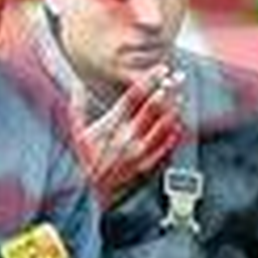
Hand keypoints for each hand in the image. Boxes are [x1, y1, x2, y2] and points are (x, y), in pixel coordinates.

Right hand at [74, 65, 184, 203]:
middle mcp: (127, 135)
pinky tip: (180, 122)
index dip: (149, 80)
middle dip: (168, 89)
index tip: (162, 69)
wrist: (92, 188)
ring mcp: (140, 150)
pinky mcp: (148, 162)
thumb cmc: (86, 157)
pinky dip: (175, 132)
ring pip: (164, 124)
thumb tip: (77, 86)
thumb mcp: (77, 132)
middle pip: (153, 106)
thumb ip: (78, 107)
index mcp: (112, 124)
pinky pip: (166, 144)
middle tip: (178, 77)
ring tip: (181, 96)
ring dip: (174, 108)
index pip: (133, 96)